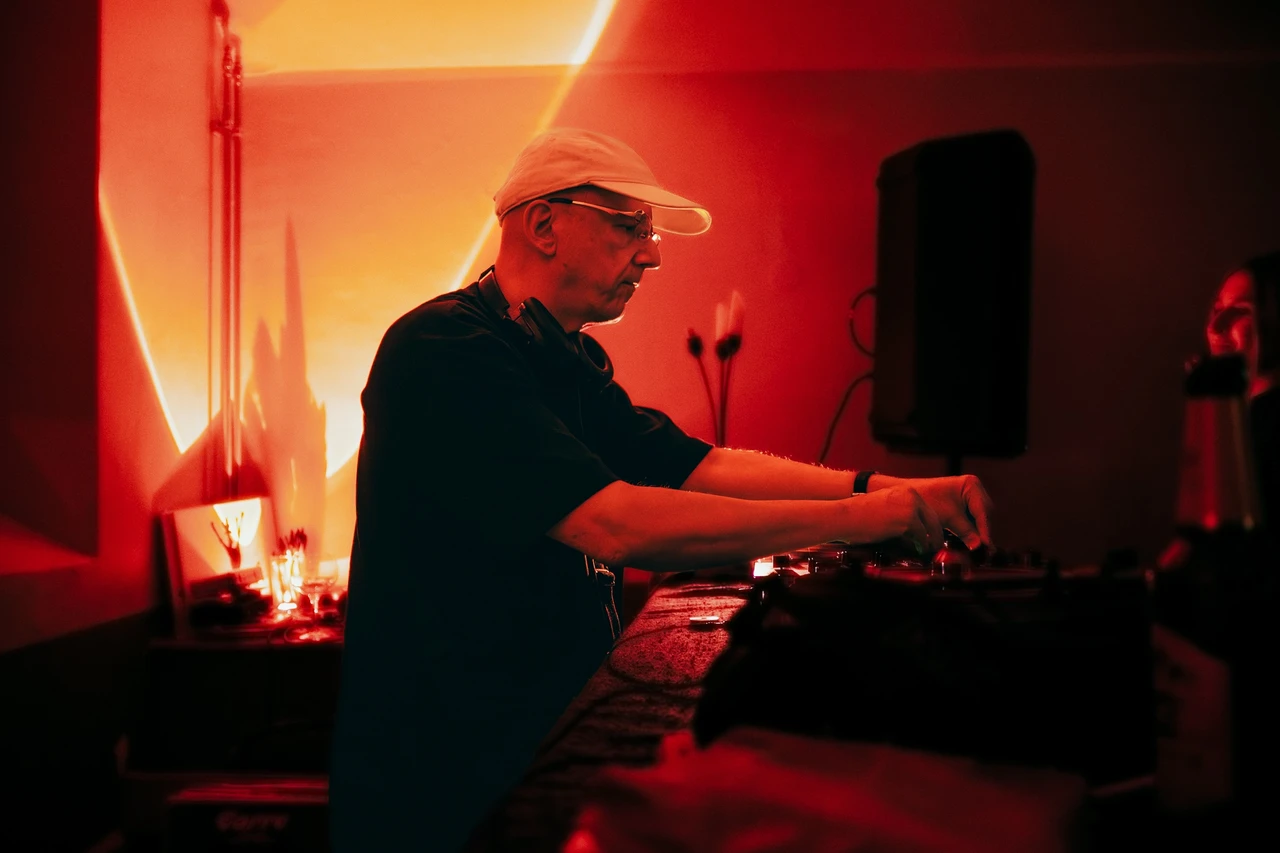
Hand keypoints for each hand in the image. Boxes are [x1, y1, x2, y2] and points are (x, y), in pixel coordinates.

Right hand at [843, 485, 944, 554]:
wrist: (844, 517)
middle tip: (935, 548)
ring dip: (930, 544)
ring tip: (927, 553)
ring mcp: (911, 508)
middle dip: (936, 535)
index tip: (932, 538)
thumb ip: (900, 513)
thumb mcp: (884, 506)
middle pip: (933, 519)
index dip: (931, 526)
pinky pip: (922, 539)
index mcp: (906, 491)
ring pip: (930, 530)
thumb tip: (915, 532)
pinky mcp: (908, 522)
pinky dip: (921, 548)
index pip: (927, 510)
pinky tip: (918, 554)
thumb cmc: (858, 516)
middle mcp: (912, 496)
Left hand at [871, 474, 993, 550]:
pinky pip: (974, 522)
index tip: (985, 545)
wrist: (908, 499)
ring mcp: (972, 498)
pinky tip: (973, 545)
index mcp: (971, 484)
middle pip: (985, 515)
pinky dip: (974, 533)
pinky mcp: (966, 508)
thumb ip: (964, 531)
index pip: (983, 510)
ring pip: (982, 520)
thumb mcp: (946, 518)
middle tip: (985, 552)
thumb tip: (979, 546)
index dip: (985, 529)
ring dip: (981, 535)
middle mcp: (976, 489)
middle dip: (984, 533)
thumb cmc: (925, 502)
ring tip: (981, 552)